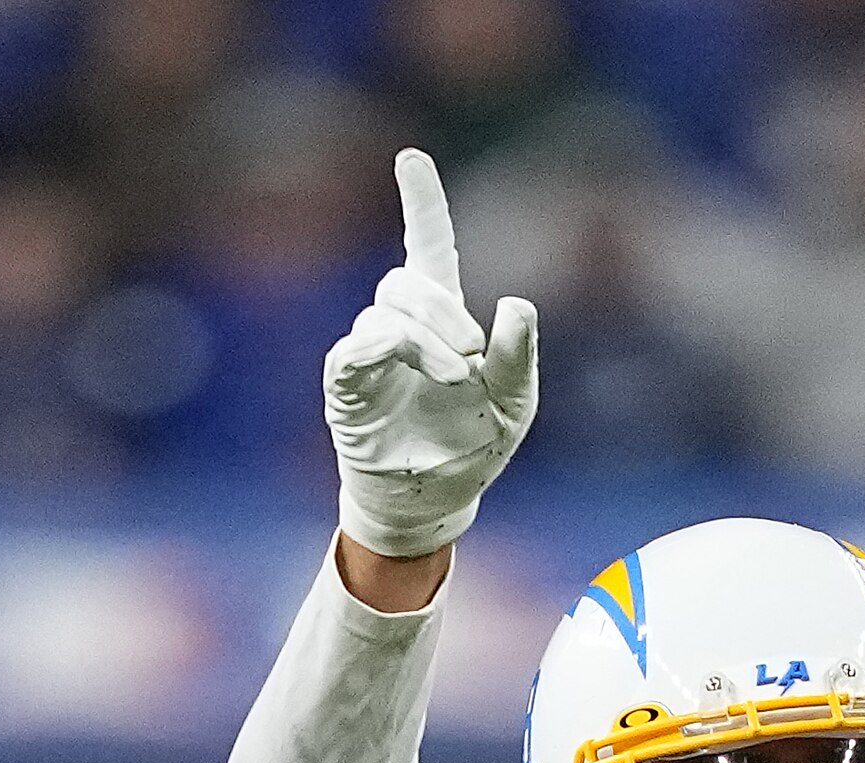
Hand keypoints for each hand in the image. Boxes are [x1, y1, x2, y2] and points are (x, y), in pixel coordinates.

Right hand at [323, 149, 537, 563]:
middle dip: (443, 310)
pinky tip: (402, 363)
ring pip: (387, 314)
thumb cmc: (473, 445)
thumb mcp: (514, 402)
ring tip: (455, 378)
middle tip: (472, 354)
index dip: (421, 203)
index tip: (409, 159)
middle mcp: (400, 327)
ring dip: (426, 340)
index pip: (427, 246)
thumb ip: (519, 354)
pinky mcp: (346, 385)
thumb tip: (515, 303)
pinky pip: (356, 348)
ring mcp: (368, 354)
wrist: (434, 501)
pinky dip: (384, 348)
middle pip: (405, 281)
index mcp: (442, 319)